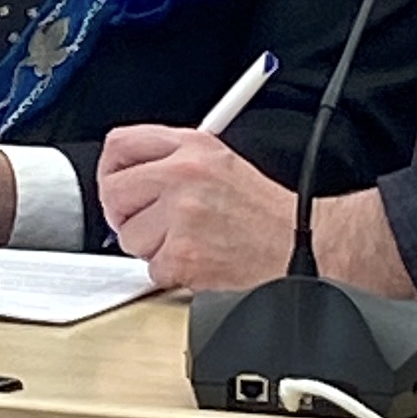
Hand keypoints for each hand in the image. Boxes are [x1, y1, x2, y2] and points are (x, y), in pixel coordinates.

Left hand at [100, 125, 416, 295]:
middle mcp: (183, 175)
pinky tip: (200, 262)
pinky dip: (173, 273)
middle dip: (126, 214)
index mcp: (192, 147)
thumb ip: (173, 161)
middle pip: (113, 191)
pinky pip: (152, 269)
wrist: (305, 247)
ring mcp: (182, 215)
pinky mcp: (184, 255)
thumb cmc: (268, 214)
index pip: (120, 144)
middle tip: (150, 224)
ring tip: (190, 242)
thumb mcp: (222, 163)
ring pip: (129, 237)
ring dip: (153, 248)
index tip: (117, 185)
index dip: (111, 168)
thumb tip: (127, 174)